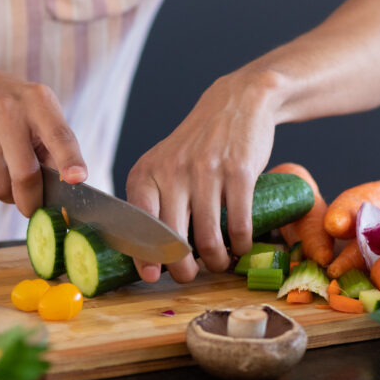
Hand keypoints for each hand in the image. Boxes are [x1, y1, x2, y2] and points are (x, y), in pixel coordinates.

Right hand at [0, 61, 86, 215]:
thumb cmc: (16, 108)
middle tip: (35, 209)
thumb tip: (65, 190)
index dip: (69, 159)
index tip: (77, 179)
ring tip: (10, 176)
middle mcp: (6, 109)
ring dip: (9, 194)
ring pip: (0, 187)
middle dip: (32, 201)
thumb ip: (55, 148)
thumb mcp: (41, 114)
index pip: (58, 135)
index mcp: (37, 101)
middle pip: (25, 174)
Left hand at [126, 70, 282, 282]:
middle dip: (183, 269)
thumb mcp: (164, 165)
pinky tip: (241, 246)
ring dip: (216, 261)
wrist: (237, 103)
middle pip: (173, 240)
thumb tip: (150, 253)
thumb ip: (155, 200)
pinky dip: (241, 244)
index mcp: (146, 173)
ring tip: (219, 262)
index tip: (153, 276)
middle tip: (191, 274)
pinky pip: (238, 224)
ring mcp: (206, 171)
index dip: (145, 256)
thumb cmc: (198, 145)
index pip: (138, 225)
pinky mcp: (239, 172)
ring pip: (208, 238)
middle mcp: (172, 172)